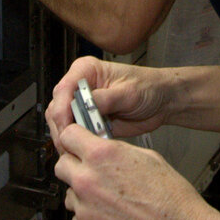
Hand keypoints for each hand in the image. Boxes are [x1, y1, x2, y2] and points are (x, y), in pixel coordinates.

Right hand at [46, 57, 178, 140]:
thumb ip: (106, 99)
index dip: (62, 110)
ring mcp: (83, 104)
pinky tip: (83, 149)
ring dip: (67, 136)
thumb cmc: (148, 87)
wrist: (161, 101)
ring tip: (78, 148)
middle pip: (57, 107)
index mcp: (86, 70)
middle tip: (70, 143)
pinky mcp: (88, 120)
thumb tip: (86, 106)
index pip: (64, 89)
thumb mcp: (128, 92)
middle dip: (62, 127)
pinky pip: (75, 133)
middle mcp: (80, 86)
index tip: (67, 127)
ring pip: (62, 122)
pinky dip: (76, 142)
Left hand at [55, 123, 209, 219]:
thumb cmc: (170, 199)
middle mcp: (88, 183)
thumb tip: (102, 149)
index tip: (76, 143)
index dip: (74, 139)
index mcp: (102, 157)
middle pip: (61, 166)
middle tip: (91, 172)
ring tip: (109, 201)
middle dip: (74, 166)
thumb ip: (115, 151)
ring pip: (70, 196)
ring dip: (83, 196)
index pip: (68, 136)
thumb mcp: (147, 157)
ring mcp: (85, 212)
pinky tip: (111, 219)